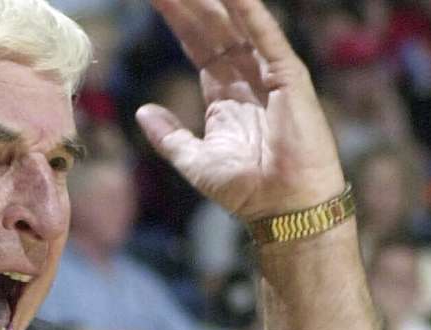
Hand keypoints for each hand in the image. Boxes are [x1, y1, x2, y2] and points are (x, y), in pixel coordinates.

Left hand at [137, 0, 344, 220]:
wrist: (283, 208)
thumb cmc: (246, 190)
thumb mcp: (194, 161)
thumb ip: (168, 135)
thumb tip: (142, 112)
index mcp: (225, 94)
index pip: (197, 44)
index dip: (177, 19)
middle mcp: (247, 78)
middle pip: (213, 27)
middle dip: (190, 2)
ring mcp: (269, 75)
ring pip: (237, 25)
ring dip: (215, 2)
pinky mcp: (289, 79)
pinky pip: (268, 39)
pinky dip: (252, 15)